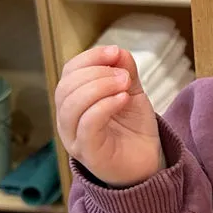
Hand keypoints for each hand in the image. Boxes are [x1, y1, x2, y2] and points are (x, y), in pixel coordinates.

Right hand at [55, 45, 162, 186]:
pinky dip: (104, 106)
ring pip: (71, 105)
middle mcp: (67, 119)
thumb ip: (125, 72)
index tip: (115, 52)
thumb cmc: (133, 128)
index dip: (90, 58)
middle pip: (66, 86)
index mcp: (74, 100)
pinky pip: (86, 125)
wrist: (147, 162)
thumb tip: (118, 51)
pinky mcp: (87, 152)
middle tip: (124, 75)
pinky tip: (123, 99)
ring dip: (99, 87)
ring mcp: (74, 138)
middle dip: (96, 72)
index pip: (69, 72)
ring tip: (125, 85)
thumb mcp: (131, 93)